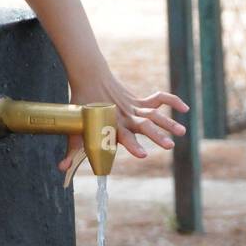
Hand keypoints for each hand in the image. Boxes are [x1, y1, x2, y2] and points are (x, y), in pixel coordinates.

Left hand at [59, 68, 188, 175]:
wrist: (89, 76)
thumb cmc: (83, 107)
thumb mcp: (76, 130)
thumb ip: (72, 151)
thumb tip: (61, 169)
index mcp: (112, 126)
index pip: (124, 137)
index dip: (133, 146)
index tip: (143, 155)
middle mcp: (125, 117)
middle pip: (143, 127)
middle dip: (157, 136)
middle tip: (169, 146)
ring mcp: (133, 108)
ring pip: (154, 115)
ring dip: (168, 123)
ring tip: (182, 132)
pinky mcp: (139, 100)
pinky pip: (158, 100)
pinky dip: (171, 101)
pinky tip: (184, 109)